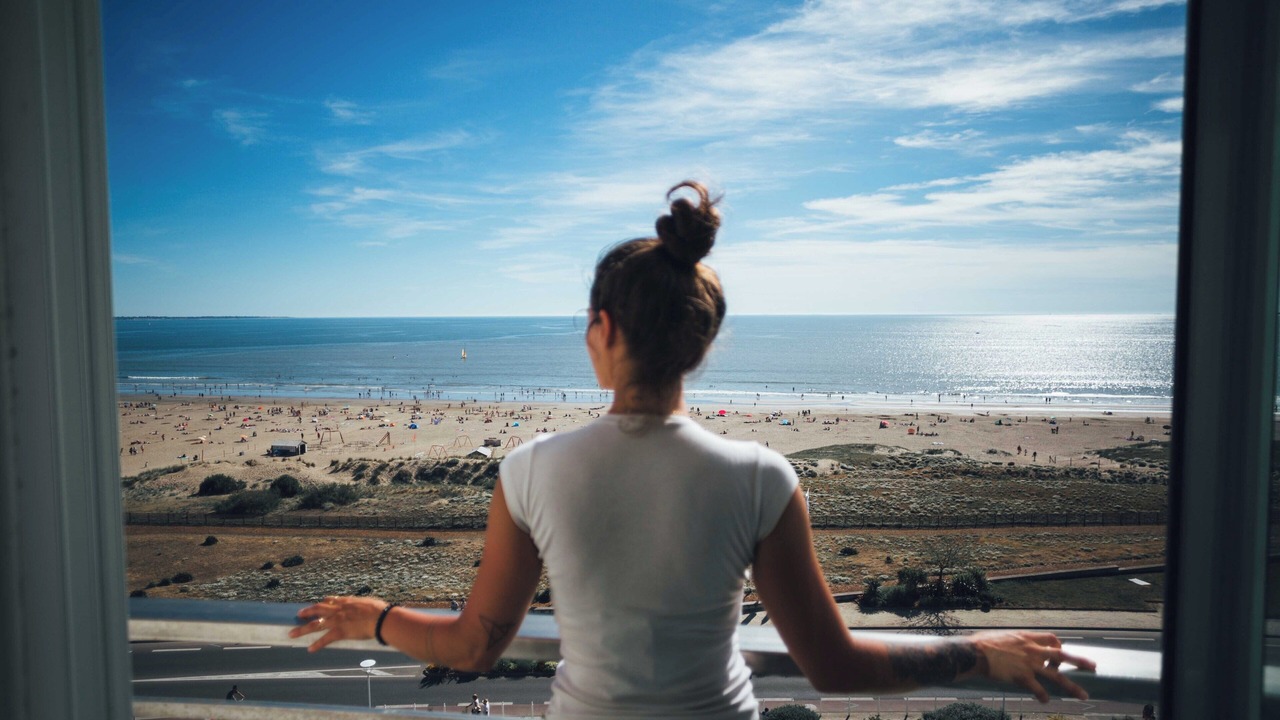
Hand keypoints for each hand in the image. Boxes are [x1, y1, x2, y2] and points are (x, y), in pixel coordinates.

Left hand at [289, 595, 388, 652]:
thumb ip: (362, 605)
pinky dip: (317, 645)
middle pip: (317, 610)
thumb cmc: (379, 610)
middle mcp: (338, 610)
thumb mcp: (368, 603)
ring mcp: (337, 621)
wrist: (380, 618)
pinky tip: (310, 649)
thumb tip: (366, 607)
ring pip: (315, 625)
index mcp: (346, 602)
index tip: (317, 604)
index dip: (322, 603)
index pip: (330, 600)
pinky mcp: (339, 632)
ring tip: (292, 633)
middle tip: (298, 614)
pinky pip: (325, 639)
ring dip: (302, 629)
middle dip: (307, 612)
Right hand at [969, 630, 1095, 702]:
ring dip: (1072, 686)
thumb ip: (1015, 641)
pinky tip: (1046, 700)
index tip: (1061, 653)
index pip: (1052, 639)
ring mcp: (1029, 664)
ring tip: (1083, 695)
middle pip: (1062, 654)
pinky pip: (1038, 688)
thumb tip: (1014, 644)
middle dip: (1080, 661)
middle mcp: (1032, 650)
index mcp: (1028, 637)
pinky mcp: (1022, 676)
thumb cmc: (984, 643)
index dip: (1059, 646)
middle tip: (1093, 666)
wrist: (975, 652)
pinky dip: (1043, 695)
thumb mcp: (1004, 636)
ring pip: (1056, 675)